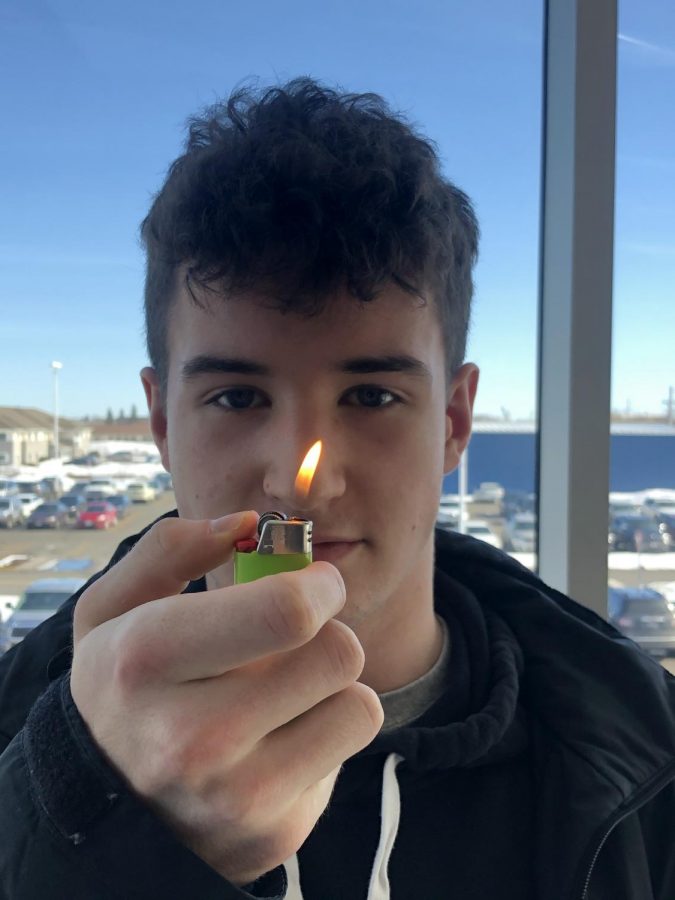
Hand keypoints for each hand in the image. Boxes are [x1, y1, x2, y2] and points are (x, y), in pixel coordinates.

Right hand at [70, 512, 382, 884]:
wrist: (107, 810)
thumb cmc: (121, 691)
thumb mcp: (114, 609)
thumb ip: (171, 549)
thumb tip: (245, 524)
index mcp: (149, 661)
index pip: (286, 612)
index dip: (320, 585)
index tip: (316, 584)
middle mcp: (192, 738)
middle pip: (338, 651)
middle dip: (327, 631)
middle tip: (294, 638)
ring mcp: (237, 797)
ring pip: (359, 704)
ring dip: (333, 687)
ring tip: (284, 692)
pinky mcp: (274, 834)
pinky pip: (347, 754)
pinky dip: (324, 736)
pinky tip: (277, 740)